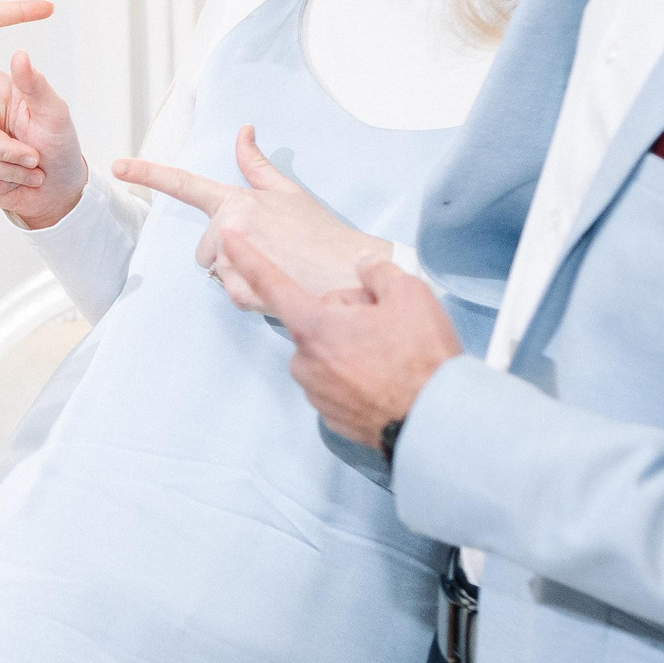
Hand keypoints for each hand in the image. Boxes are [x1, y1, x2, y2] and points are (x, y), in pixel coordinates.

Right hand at [0, 29, 88, 229]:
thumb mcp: (55, 112)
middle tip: (35, 159)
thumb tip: (20, 54)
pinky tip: (14, 180)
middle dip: (6, 151)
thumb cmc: (58, 142)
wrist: (55, 187)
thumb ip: (35, 84)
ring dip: (9, 171)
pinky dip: (0, 183)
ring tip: (30, 168)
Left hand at [115, 125, 391, 311]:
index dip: (149, 173)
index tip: (119, 165)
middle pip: (204, 249)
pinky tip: (275, 286)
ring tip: (276, 269)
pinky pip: (230, 294)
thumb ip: (257, 166)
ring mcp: (233, 260)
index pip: (185, 184)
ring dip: (239, 274)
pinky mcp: (240, 291)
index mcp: (237, 201)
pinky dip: (250, 294)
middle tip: (268, 252)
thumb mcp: (289, 194)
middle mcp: (229, 227)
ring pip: (216, 273)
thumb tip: (243, 131)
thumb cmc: (322, 233)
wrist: (350, 273)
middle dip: (227, 253)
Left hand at [219, 235, 462, 449]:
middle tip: (386, 326)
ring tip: (392, 356)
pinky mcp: (330, 415)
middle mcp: (305, 361)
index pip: (271, 283)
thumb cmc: (420, 361)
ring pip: (327, 352)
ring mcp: (316, 392)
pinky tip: (386, 379)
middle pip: (316, 320)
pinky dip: (357, 376)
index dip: (247, 257)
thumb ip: (377, 272)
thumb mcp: (409, 294)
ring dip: (351, 348)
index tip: (228, 241)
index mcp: (314, 327)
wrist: (435, 421)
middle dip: (345, 316)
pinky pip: (337, 381)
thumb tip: (364, 268)